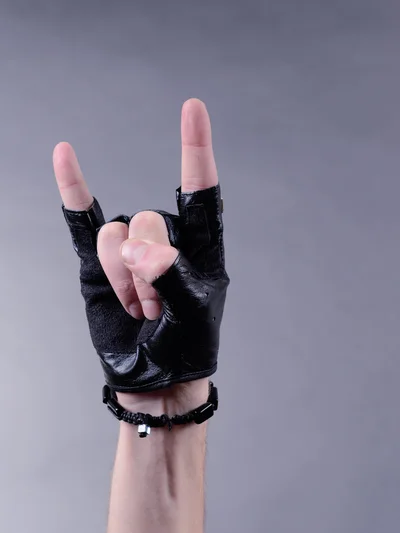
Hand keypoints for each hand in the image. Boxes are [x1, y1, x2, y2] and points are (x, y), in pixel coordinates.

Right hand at [53, 98, 228, 409]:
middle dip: (151, 272)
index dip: (195, 148)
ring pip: (117, 236)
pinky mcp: (98, 264)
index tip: (192, 108)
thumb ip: (169, 275)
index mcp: (202, 244)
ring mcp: (129, 248)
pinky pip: (82, 221)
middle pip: (150, 220)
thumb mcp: (193, 313)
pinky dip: (73, 191)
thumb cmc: (186, 345)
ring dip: (126, 281)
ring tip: (141, 310)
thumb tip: (135, 247)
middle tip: (159, 309)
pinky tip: (66, 157)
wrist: (156, 378)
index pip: (200, 189)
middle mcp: (165, 238)